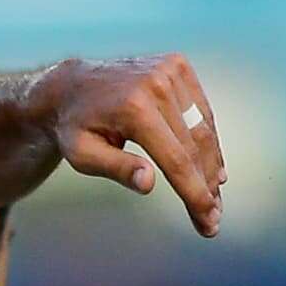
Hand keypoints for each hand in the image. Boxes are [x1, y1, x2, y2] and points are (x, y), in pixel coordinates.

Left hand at [38, 56, 226, 236]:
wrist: (71, 84)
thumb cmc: (74, 126)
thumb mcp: (81, 154)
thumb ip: (115, 168)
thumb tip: (148, 184)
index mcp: (134, 106)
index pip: (175, 158)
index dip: (194, 191)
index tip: (207, 219)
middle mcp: (157, 83)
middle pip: (193, 145)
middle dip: (205, 186)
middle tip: (213, 219)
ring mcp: (170, 70)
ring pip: (202, 128)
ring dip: (212, 166)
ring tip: (214, 198)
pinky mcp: (177, 66)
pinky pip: (200, 111)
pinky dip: (208, 140)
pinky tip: (213, 169)